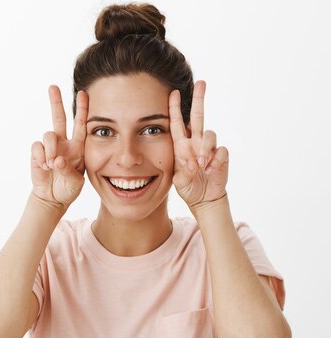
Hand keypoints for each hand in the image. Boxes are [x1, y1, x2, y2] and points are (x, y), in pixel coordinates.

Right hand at [30, 85, 87, 210]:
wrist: (52, 198)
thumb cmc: (68, 189)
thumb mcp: (75, 182)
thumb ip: (68, 170)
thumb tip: (56, 160)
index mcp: (78, 147)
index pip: (81, 125)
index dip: (82, 109)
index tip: (83, 93)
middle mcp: (63, 143)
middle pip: (59, 118)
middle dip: (56, 102)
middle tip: (52, 87)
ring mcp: (49, 147)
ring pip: (48, 134)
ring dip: (51, 149)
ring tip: (51, 164)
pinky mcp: (37, 153)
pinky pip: (37, 146)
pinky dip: (40, 156)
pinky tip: (44, 166)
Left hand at [169, 80, 228, 211]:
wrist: (203, 198)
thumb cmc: (188, 187)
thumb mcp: (179, 180)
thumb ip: (184, 170)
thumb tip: (194, 162)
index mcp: (181, 145)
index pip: (177, 123)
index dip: (175, 108)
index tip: (173, 93)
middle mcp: (195, 142)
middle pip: (198, 116)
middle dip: (199, 99)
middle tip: (202, 82)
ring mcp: (209, 148)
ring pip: (210, 134)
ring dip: (205, 148)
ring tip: (201, 165)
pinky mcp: (221, 155)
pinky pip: (220, 150)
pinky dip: (214, 161)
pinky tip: (210, 170)